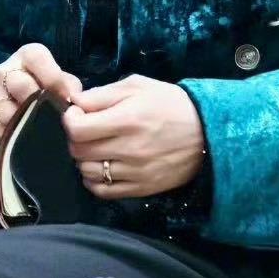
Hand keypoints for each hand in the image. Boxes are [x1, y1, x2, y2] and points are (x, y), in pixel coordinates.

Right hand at [0, 43, 82, 143]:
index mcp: (26, 55)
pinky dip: (17, 136)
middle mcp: (3, 70)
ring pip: (11, 112)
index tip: (65, 97)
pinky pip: (3, 131)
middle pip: (22, 86)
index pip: (37, 59)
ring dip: (28, 123)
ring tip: (40, 127)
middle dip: (39, 104)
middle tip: (51, 116)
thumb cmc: (35, 84)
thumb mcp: (52, 76)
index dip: (54, 80)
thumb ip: (68, 84)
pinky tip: (25, 134)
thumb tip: (75, 100)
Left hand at [62, 75, 204, 198]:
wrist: (207, 132)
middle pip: (78, 151)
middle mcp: (129, 149)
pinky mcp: (141, 189)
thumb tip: (75, 102)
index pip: (77, 129)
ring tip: (97, 147)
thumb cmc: (170, 104)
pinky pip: (103, 191)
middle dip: (76, 137)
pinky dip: (95, 180)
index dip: (70, 119)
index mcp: (127, 120)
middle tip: (87, 129)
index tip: (78, 113)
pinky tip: (103, 166)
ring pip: (87, 172)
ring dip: (84, 159)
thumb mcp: (138, 86)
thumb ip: (102, 94)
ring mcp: (135, 173)